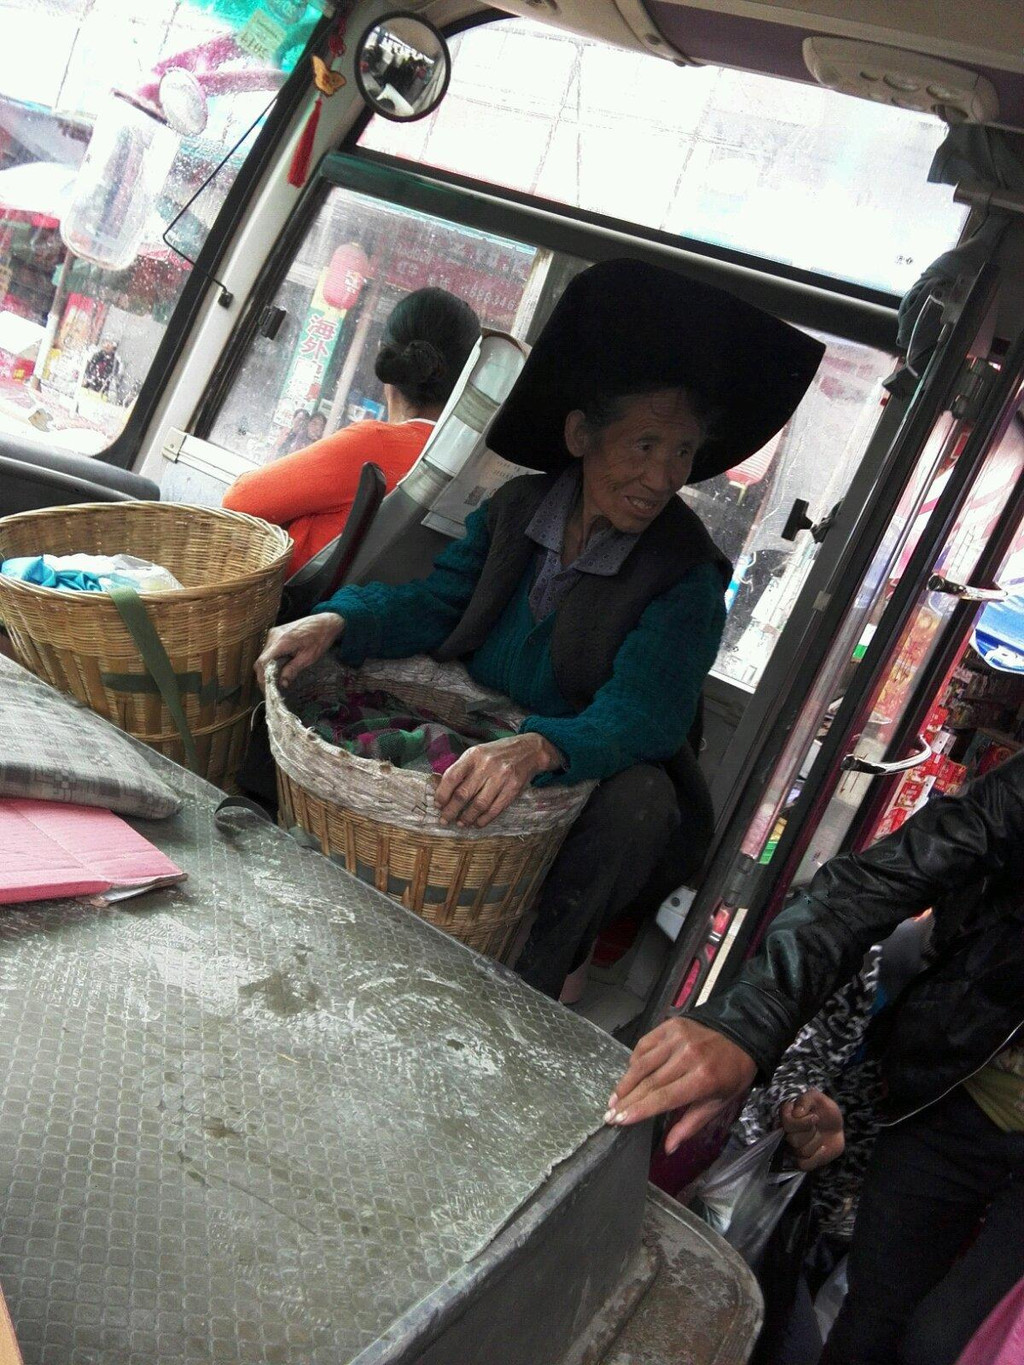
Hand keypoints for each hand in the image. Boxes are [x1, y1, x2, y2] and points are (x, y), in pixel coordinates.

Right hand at [255, 612, 343, 690]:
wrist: (325, 622)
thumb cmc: (320, 639)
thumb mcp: (308, 658)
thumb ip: (293, 670)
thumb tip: (282, 684)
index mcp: (282, 642)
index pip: (263, 662)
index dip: (262, 677)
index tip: (267, 689)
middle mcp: (274, 636)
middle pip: (261, 659)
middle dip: (264, 675)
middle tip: (272, 688)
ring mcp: (274, 633)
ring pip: (264, 655)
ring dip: (267, 668)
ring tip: (276, 679)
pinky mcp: (276, 633)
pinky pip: (269, 649)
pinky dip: (271, 660)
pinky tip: (279, 667)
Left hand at [433, 733, 562, 828]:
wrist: (529, 750)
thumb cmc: (497, 754)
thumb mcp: (477, 753)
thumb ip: (461, 768)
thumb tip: (440, 788)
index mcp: (474, 755)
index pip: (452, 777)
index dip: (442, 794)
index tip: (438, 805)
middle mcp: (486, 765)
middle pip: (463, 794)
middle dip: (451, 811)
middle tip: (444, 820)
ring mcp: (501, 777)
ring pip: (479, 804)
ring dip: (467, 817)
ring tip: (461, 823)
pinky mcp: (513, 788)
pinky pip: (495, 808)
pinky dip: (484, 819)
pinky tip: (477, 823)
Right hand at [605, 1017, 756, 1154]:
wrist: (741, 1035)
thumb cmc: (730, 1075)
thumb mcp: (717, 1104)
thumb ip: (691, 1125)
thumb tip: (668, 1148)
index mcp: (702, 1079)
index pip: (664, 1097)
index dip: (639, 1110)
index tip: (619, 1121)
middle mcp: (687, 1056)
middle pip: (649, 1082)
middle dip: (627, 1101)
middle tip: (609, 1115)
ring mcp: (677, 1038)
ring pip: (642, 1063)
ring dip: (625, 1082)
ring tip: (613, 1099)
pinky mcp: (671, 1025)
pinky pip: (645, 1045)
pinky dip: (634, 1061)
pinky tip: (629, 1075)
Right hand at [779, 1089, 844, 1171]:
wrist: (835, 1126)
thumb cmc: (824, 1110)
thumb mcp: (817, 1098)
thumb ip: (806, 1099)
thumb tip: (797, 1113)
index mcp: (787, 1116)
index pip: (787, 1124)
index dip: (803, 1123)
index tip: (815, 1117)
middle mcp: (786, 1133)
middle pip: (792, 1140)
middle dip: (811, 1133)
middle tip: (817, 1127)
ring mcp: (793, 1148)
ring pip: (800, 1152)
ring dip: (816, 1143)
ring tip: (820, 1135)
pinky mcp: (803, 1160)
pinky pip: (803, 1166)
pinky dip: (816, 1158)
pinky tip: (823, 1149)